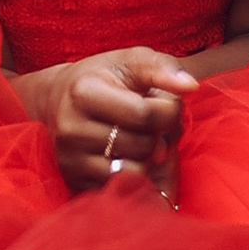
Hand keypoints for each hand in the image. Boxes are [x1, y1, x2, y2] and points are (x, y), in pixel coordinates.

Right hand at [20, 45, 193, 199]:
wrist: (57, 98)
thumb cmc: (103, 77)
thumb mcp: (131, 61)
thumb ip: (162, 68)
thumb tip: (191, 86)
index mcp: (84, 93)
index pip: (146, 115)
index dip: (170, 110)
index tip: (166, 101)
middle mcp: (71, 128)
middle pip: (143, 146)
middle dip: (159, 134)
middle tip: (151, 120)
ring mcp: (71, 158)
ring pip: (136, 171)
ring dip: (149, 157)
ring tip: (140, 135)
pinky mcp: (74, 180)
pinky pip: (122, 188)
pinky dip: (135, 174)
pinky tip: (128, 153)